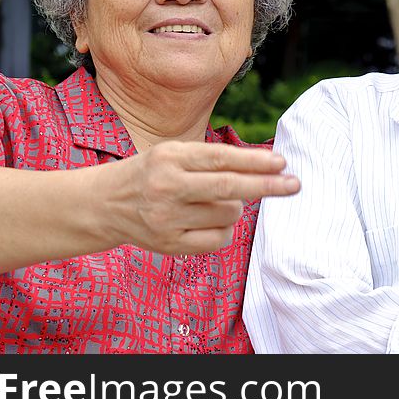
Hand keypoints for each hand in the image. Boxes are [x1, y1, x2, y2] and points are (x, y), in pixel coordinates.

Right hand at [100, 141, 299, 255]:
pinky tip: (211, 220)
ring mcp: (167, 218)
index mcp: (170, 158)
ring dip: (236, 207)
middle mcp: (167, 187)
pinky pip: (218, 239)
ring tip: (216, 201)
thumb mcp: (173, 154)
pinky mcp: (169, 244)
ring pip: (227, 214)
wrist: (104, 204)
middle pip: (229, 188)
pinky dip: (225, 229)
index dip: (255, 161)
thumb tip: (265, 167)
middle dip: (266, 186)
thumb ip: (211, 159)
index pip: (221, 159)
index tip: (282, 162)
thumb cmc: (151, 174)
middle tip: (294, 184)